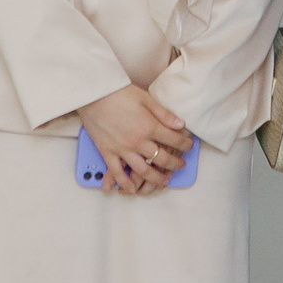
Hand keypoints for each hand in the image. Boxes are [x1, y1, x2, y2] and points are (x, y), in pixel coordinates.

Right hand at [81, 83, 190, 197]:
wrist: (93, 95)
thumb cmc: (119, 93)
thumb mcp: (145, 98)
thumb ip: (163, 114)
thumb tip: (181, 125)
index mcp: (149, 127)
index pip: (173, 140)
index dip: (185, 144)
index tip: (189, 146)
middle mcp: (138, 142)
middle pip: (161, 159)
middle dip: (174, 164)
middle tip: (181, 165)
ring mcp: (122, 149)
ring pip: (143, 171)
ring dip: (155, 179)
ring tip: (163, 181)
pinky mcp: (107, 153)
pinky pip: (117, 173)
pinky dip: (124, 183)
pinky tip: (132, 189)